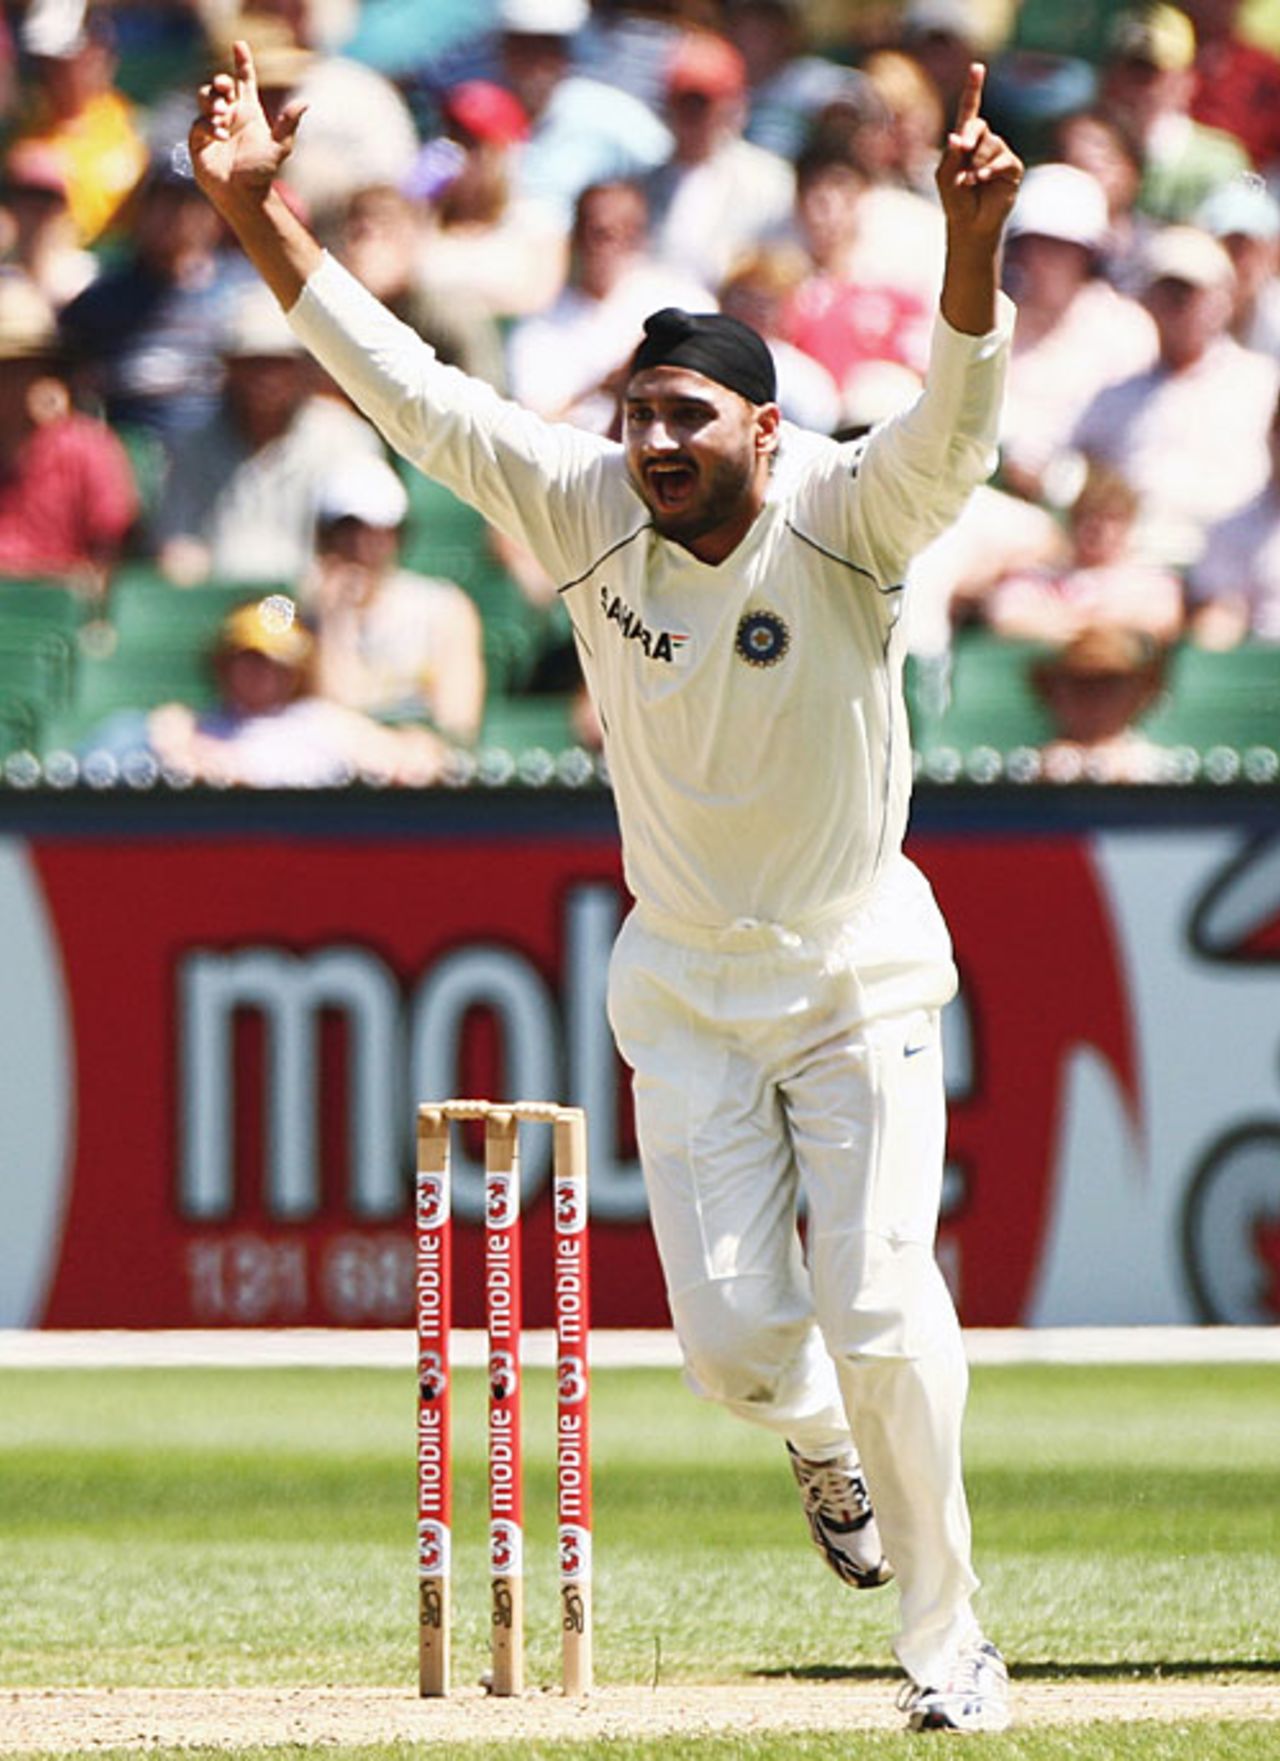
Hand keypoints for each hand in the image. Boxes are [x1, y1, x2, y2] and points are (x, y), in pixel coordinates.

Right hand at [190, 40, 305, 212]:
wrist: (245, 196)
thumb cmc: (262, 172)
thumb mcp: (279, 147)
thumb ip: (288, 125)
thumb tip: (305, 103)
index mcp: (248, 112)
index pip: (244, 80)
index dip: (242, 62)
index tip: (239, 45)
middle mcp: (229, 115)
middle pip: (219, 86)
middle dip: (220, 82)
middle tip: (225, 87)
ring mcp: (212, 126)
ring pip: (205, 99)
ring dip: (212, 103)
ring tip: (223, 116)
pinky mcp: (199, 140)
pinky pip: (198, 124)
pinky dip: (208, 126)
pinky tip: (220, 135)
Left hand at [935, 63, 1022, 241]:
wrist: (970, 224)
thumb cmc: (955, 199)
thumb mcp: (945, 176)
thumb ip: (950, 156)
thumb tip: (956, 137)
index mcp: (966, 140)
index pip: (970, 110)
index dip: (973, 88)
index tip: (977, 67)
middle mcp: (984, 142)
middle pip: (979, 126)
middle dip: (969, 138)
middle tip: (962, 152)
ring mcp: (1000, 153)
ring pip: (990, 145)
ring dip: (976, 163)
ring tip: (970, 181)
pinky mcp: (1012, 167)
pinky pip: (1003, 160)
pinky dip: (990, 169)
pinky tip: (982, 179)